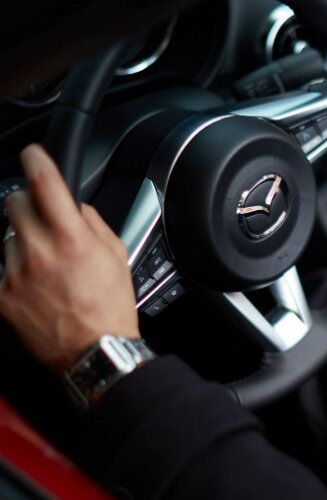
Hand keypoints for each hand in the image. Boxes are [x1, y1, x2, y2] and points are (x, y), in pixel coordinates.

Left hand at [0, 145, 138, 371]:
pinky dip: (17, 267)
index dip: (37, 160)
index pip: (45, 183)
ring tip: (46, 264)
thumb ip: (94, 224)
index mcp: (72, 238)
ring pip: (7, 234)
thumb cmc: (109, 306)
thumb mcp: (117, 256)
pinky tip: (37, 283)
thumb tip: (76, 208)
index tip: (33, 154)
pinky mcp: (2, 294)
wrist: (93, 350)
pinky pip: (1, 265)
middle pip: (16, 203)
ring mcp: (16, 273)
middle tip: (44, 219)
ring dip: (23, 239)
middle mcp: (40, 251)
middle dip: (29, 203)